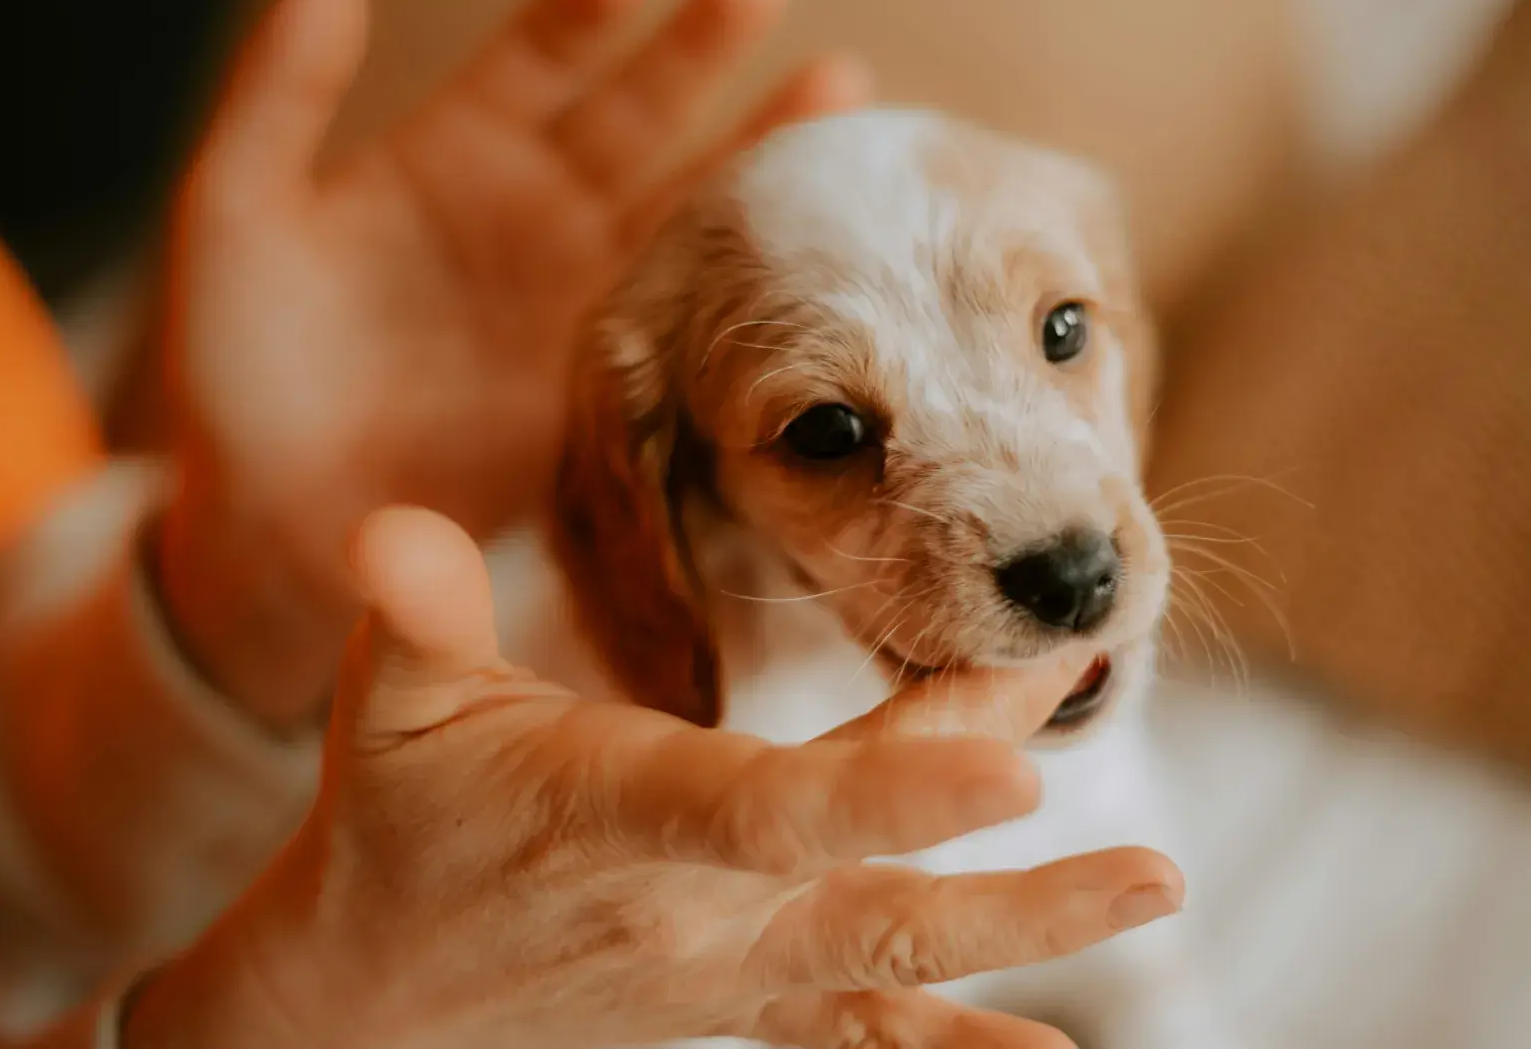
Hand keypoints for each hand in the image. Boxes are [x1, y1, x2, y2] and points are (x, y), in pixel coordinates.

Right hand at [123, 508, 1182, 1048]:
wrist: (372, 1000)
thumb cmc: (393, 824)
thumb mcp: (388, 708)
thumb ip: (413, 617)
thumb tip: (389, 532)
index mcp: (611, 816)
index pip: (762, 810)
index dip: (887, 791)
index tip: (1015, 763)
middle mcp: (689, 911)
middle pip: (865, 873)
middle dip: (992, 809)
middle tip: (1105, 736)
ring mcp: (728, 973)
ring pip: (895, 953)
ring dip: (1033, 923)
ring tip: (1158, 883)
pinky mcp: (745, 1002)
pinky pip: (865, 1033)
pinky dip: (959, 1042)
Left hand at [156, 0, 866, 725]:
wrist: (279, 528)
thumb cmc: (237, 370)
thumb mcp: (234, 216)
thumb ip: (278, 94)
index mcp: (455, 156)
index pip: (540, 58)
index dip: (587, 11)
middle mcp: (537, 212)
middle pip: (641, 110)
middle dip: (706, 47)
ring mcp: (586, 297)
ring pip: (691, 202)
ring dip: (763, 145)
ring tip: (845, 89)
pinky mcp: (617, 382)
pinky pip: (701, 314)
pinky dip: (762, 276)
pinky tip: (820, 238)